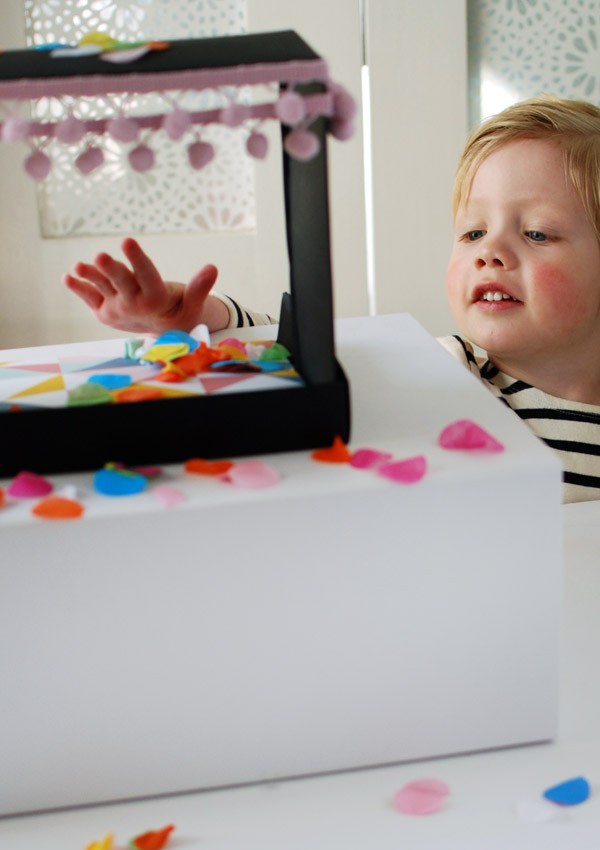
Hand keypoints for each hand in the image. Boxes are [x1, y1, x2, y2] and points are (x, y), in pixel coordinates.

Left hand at [63, 237, 228, 334]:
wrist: (162, 337)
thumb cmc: (180, 313)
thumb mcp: (193, 304)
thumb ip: (199, 287)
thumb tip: (213, 267)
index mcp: (157, 301)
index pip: (147, 277)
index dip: (137, 259)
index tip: (128, 241)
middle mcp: (135, 305)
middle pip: (122, 283)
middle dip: (111, 270)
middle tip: (100, 256)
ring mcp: (117, 310)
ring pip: (103, 289)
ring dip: (90, 277)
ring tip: (77, 267)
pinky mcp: (104, 313)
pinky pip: (90, 299)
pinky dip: (79, 289)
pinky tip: (68, 277)